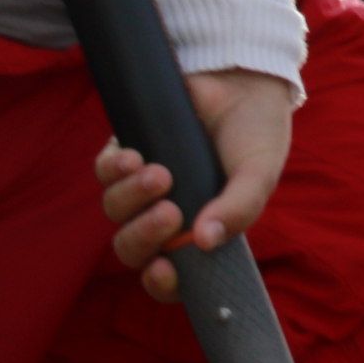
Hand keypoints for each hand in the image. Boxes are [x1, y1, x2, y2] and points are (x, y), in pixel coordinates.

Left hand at [87, 70, 297, 299]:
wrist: (241, 79)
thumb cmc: (256, 133)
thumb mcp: (259, 174)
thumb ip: (239, 209)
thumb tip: (205, 242)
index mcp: (201, 231)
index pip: (172, 274)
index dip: (161, 283)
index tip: (165, 270)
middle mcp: (167, 214)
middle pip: (132, 248)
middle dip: (143, 237)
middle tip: (170, 214)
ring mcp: (143, 186)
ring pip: (114, 211)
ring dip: (132, 198)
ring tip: (161, 173)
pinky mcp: (125, 152)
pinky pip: (104, 173)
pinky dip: (114, 170)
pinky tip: (136, 156)